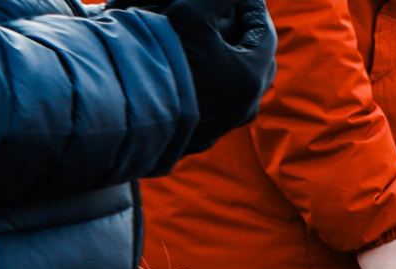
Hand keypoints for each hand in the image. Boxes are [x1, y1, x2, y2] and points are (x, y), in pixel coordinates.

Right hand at [120, 0, 274, 152]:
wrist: (130, 107)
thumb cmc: (162, 57)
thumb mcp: (190, 15)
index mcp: (251, 79)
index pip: (265, 35)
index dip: (253, 9)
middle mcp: (247, 105)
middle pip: (258, 60)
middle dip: (248, 33)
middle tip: (236, 12)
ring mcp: (230, 120)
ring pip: (242, 80)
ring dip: (234, 54)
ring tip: (218, 34)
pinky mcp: (210, 129)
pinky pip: (225, 96)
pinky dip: (221, 73)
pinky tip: (204, 61)